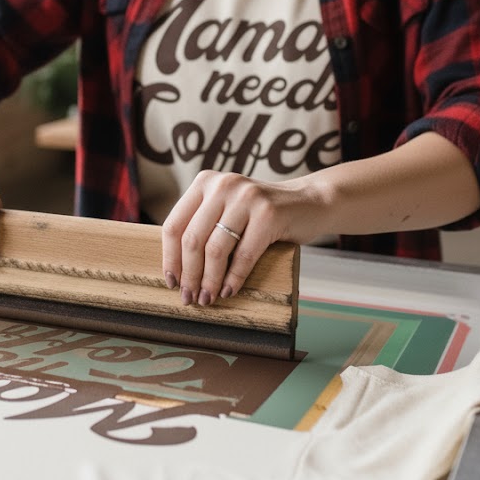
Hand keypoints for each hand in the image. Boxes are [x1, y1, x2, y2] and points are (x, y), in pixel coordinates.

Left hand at [161, 170, 321, 306]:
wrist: (309, 202)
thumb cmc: (261, 214)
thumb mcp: (226, 208)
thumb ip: (202, 224)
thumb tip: (175, 269)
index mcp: (204, 182)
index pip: (174, 224)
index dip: (170, 258)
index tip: (171, 281)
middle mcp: (222, 185)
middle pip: (192, 239)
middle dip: (189, 274)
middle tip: (189, 297)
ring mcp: (246, 197)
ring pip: (215, 249)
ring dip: (209, 281)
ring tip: (207, 298)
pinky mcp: (269, 214)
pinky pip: (244, 255)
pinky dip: (234, 278)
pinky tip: (229, 291)